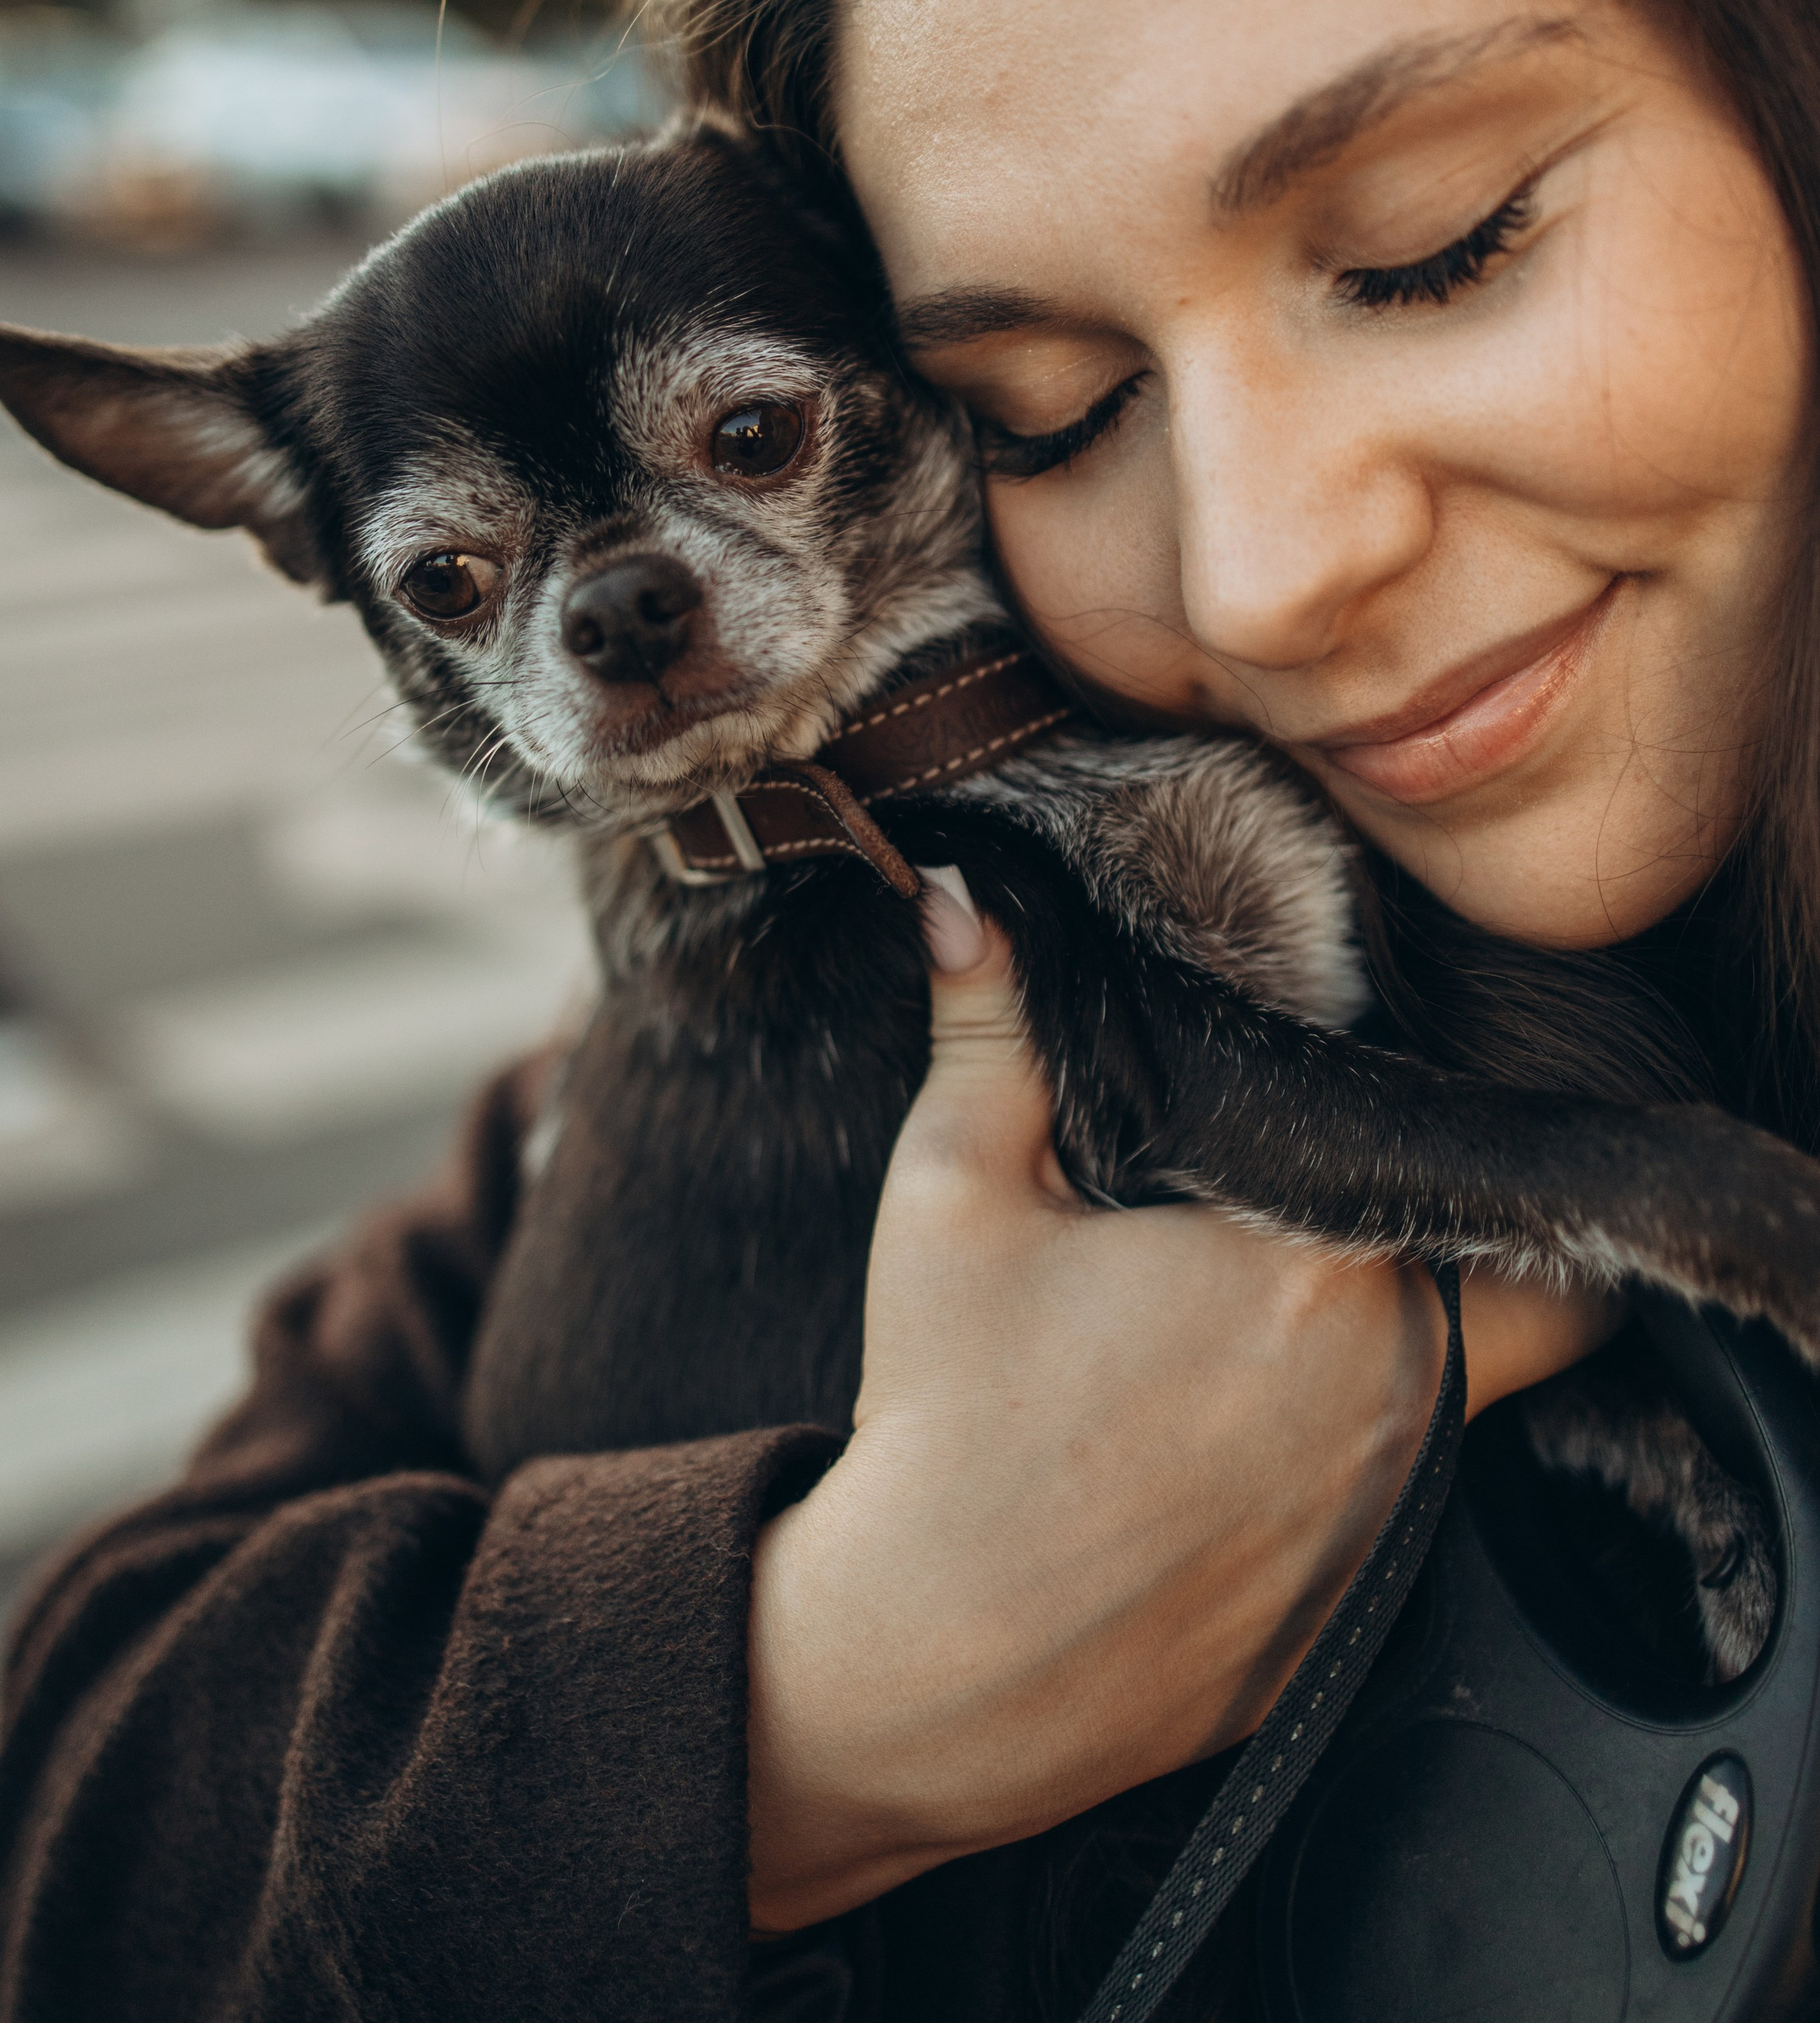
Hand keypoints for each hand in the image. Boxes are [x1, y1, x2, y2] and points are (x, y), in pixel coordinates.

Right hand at [746, 893, 1616, 1933]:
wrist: (925, 1664)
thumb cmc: (945, 1423)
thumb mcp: (953, 1198)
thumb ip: (990, 1031)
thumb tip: (963, 895)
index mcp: (1317, 1271)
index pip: (1467, 1174)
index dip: (1433, 1136)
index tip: (1356, 1126)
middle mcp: (1393, 1396)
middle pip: (1525, 1297)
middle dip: (1464, 1250)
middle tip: (1344, 1218)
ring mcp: (1385, 1519)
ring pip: (1462, 1402)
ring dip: (1391, 1354)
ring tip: (1260, 1328)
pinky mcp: (1352, 1616)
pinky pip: (1390, 1507)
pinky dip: (1340, 1466)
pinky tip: (1225, 1446)